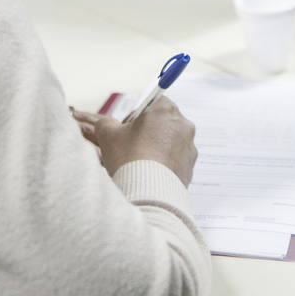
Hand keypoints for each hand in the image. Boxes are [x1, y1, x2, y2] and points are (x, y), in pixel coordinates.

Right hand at [72, 97, 197, 185]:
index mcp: (165, 110)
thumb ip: (104, 123)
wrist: (147, 192)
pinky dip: (165, 163)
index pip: (152, 102)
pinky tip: (150, 172)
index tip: (127, 129)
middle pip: (163, 122)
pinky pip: (176, 159)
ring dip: (157, 147)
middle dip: (148, 131)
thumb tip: (104, 124)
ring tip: (141, 162)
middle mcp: (183, 124)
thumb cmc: (129, 159)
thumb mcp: (108, 136)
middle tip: (132, 146)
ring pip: (170, 141)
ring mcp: (189, 145)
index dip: (137, 115)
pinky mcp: (191, 164)